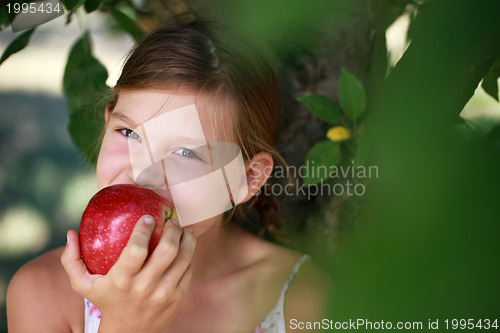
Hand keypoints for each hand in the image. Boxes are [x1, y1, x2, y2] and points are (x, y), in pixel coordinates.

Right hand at [61, 217, 195, 332]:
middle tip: (170, 221)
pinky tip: (186, 244)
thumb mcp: (83, 285)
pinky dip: (189, 254)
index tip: (147, 217)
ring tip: (182, 229)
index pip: (136, 249)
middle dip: (172, 229)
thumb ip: (72, 260)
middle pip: (166, 250)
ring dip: (186, 238)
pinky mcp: (178, 297)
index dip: (144, 229)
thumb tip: (70, 232)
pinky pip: (188, 269)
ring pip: (183, 258)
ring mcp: (164, 293)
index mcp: (121, 280)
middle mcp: (144, 287)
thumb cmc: (106, 301)